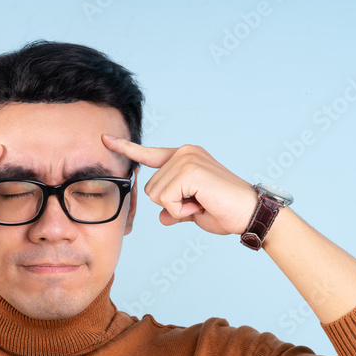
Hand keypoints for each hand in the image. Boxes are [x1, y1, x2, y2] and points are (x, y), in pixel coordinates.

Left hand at [101, 135, 258, 235]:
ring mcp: (187, 159)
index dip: (126, 148)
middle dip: (169, 205)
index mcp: (184, 157)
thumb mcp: (193, 212)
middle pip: (148, 188)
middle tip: (197, 204)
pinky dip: (181, 211)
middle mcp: (184, 153)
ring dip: (176, 209)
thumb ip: (175, 210)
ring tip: (200, 204)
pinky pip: (167, 200)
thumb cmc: (225, 212)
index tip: (104, 138)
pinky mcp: (190, 171)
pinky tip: (200, 206)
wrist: (251, 214)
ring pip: (156, 195)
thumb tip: (162, 217)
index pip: (148, 153)